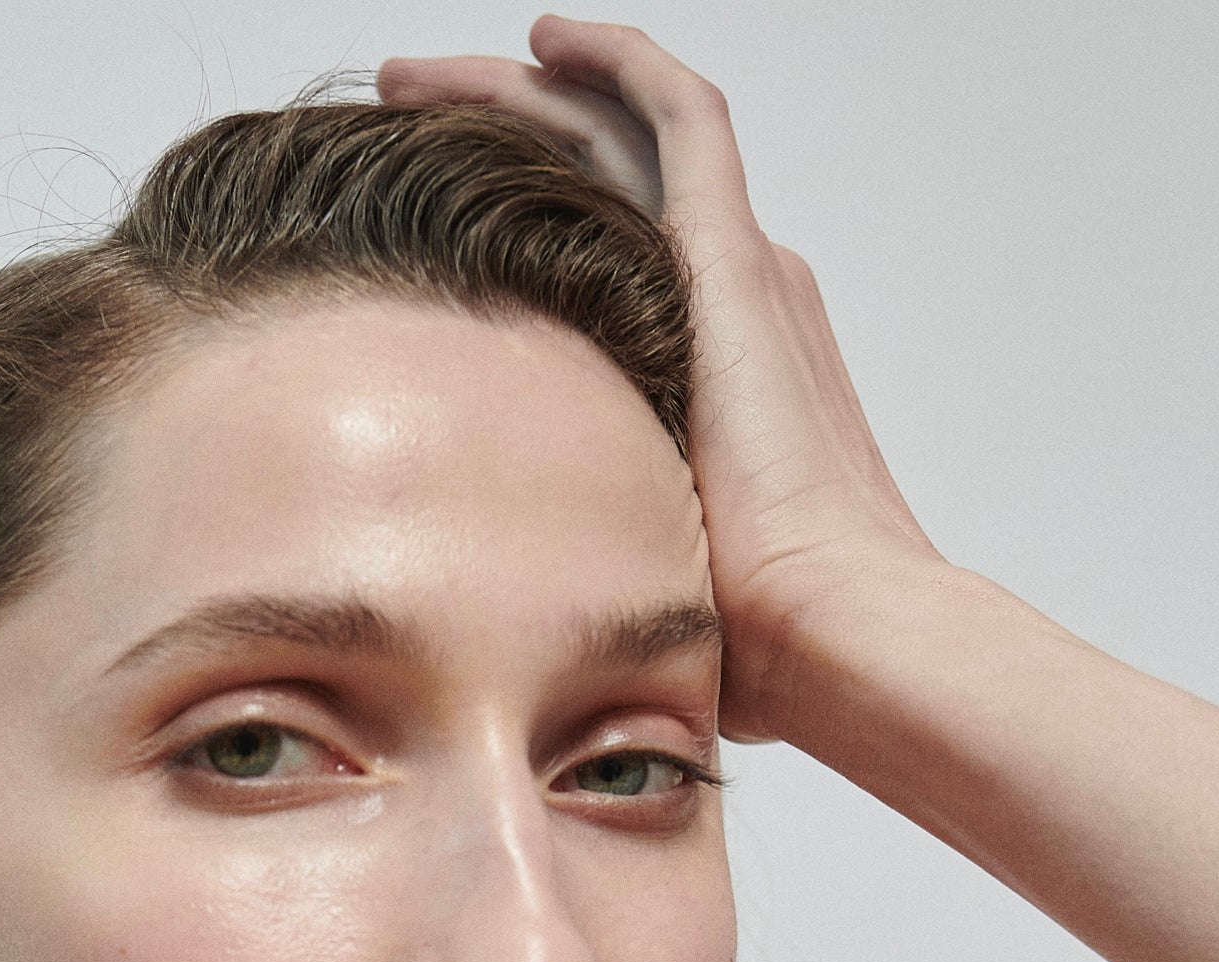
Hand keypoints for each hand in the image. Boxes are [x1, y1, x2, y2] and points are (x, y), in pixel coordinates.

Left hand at [377, 17, 937, 742]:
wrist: (825, 632)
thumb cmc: (746, 643)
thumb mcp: (629, 571)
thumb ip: (573, 546)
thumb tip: (479, 594)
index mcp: (713, 373)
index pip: (598, 261)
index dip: (505, 227)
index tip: (411, 228)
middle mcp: (735, 301)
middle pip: (595, 179)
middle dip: (489, 138)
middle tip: (393, 121)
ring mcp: (740, 271)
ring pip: (619, 130)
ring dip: (521, 89)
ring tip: (421, 77)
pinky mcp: (737, 258)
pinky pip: (678, 114)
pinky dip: (615, 64)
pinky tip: (546, 36)